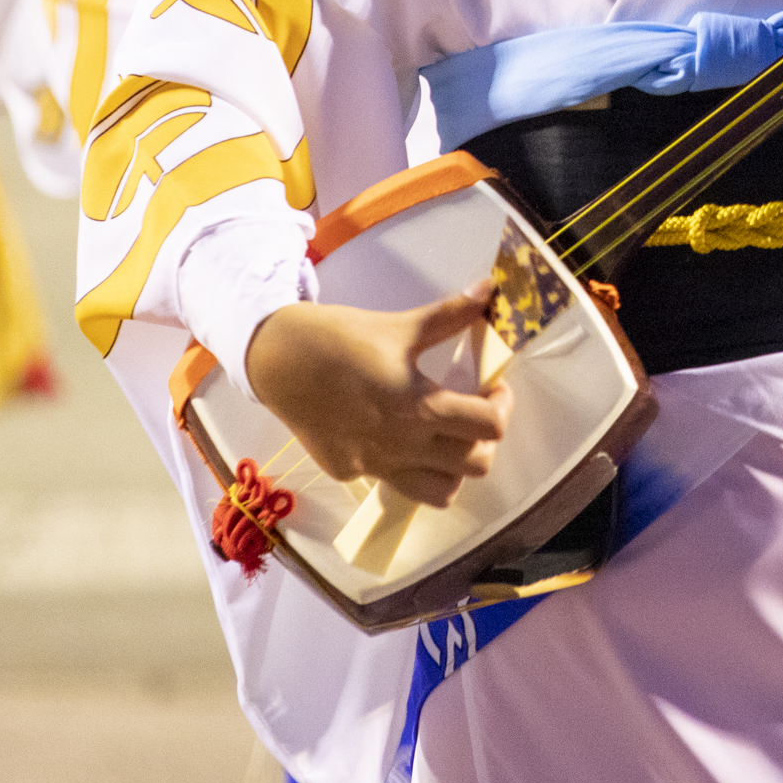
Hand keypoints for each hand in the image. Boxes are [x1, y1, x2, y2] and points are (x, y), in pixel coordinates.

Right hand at [243, 282, 511, 506]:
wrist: (279, 360)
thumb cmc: (341, 338)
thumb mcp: (400, 325)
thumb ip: (450, 315)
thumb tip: (488, 290)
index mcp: (420, 406)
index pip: (489, 426)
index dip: (503, 405)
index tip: (494, 387)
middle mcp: (403, 445)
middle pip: (475, 465)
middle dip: (485, 438)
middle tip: (475, 410)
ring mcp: (375, 465)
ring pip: (440, 492)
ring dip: (453, 468)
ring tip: (446, 435)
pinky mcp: (349, 472)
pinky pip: (394, 482)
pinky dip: (407, 466)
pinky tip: (395, 434)